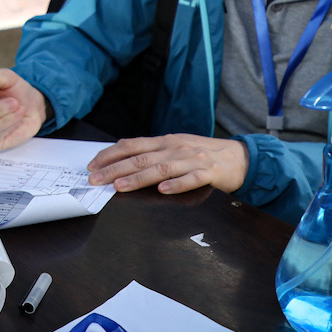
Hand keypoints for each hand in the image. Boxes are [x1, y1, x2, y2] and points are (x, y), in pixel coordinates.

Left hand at [86, 134, 248, 194]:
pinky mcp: (209, 172)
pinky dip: (177, 184)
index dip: (110, 154)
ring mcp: (192, 159)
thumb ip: (152, 154)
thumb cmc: (201, 154)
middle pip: (141, 158)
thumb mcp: (174, 148)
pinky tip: (163, 190)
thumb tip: (122, 161)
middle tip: (96, 179)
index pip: (131, 145)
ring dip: (139, 177)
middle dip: (115, 169)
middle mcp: (175, 147)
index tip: (92, 165)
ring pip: (161, 168)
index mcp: (164, 141)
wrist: (239, 157)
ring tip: (120, 186)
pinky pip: (191, 179)